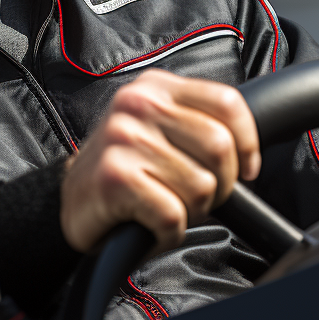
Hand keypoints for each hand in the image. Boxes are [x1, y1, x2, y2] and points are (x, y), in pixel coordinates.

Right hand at [60, 70, 260, 252]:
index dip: (248, 142)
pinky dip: (169, 232)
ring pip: (201, 186)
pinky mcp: (115, 177)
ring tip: (166, 206)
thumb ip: (196, 123)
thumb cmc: (123, 170)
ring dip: (192, 211)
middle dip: (221, 184)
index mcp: (154, 87)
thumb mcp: (158, 129)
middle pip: (220, 147)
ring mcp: (124, 138)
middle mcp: (137, 104)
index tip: (246, 169)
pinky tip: (151, 225)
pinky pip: (173, 215)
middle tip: (198, 196)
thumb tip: (248, 146)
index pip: (226, 103)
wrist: (70, 201)